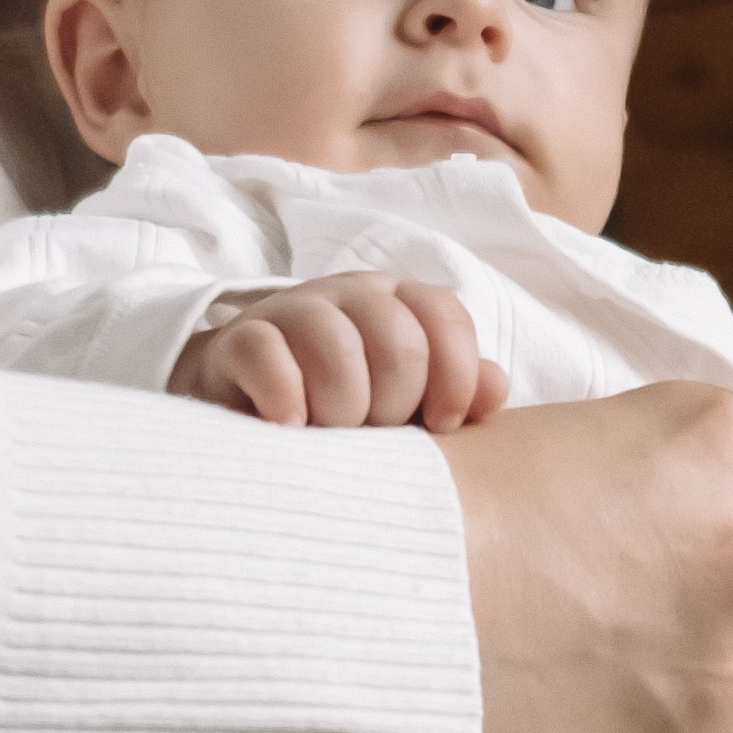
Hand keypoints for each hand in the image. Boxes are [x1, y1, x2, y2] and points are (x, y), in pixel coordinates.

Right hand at [169, 274, 508, 431]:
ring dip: (342, 410)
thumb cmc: (345, 410)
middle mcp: (348, 296)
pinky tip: (291, 428)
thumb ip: (458, 395)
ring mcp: (291, 312)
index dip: (454, 377)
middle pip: (398, 343)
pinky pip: (268, 355)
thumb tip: (494, 386)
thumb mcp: (410, 406)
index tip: (442, 426)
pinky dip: (285, 399)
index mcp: (398, 303)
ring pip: (336, 347)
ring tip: (330, 436)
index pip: (445, 316)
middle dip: (394, 406)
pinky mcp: (238, 341)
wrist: (247, 409)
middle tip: (373, 434)